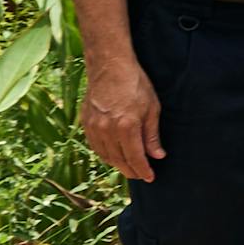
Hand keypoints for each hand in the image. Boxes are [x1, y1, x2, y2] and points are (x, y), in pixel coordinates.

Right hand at [80, 50, 163, 182]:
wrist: (110, 67)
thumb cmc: (135, 84)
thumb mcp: (152, 108)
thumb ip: (152, 135)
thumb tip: (158, 156)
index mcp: (126, 127)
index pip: (135, 158)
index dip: (143, 170)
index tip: (151, 177)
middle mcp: (107, 130)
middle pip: (119, 160)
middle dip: (131, 170)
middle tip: (141, 175)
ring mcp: (94, 127)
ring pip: (106, 156)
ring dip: (118, 165)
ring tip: (129, 167)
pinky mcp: (86, 123)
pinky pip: (95, 146)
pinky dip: (105, 154)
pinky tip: (114, 156)